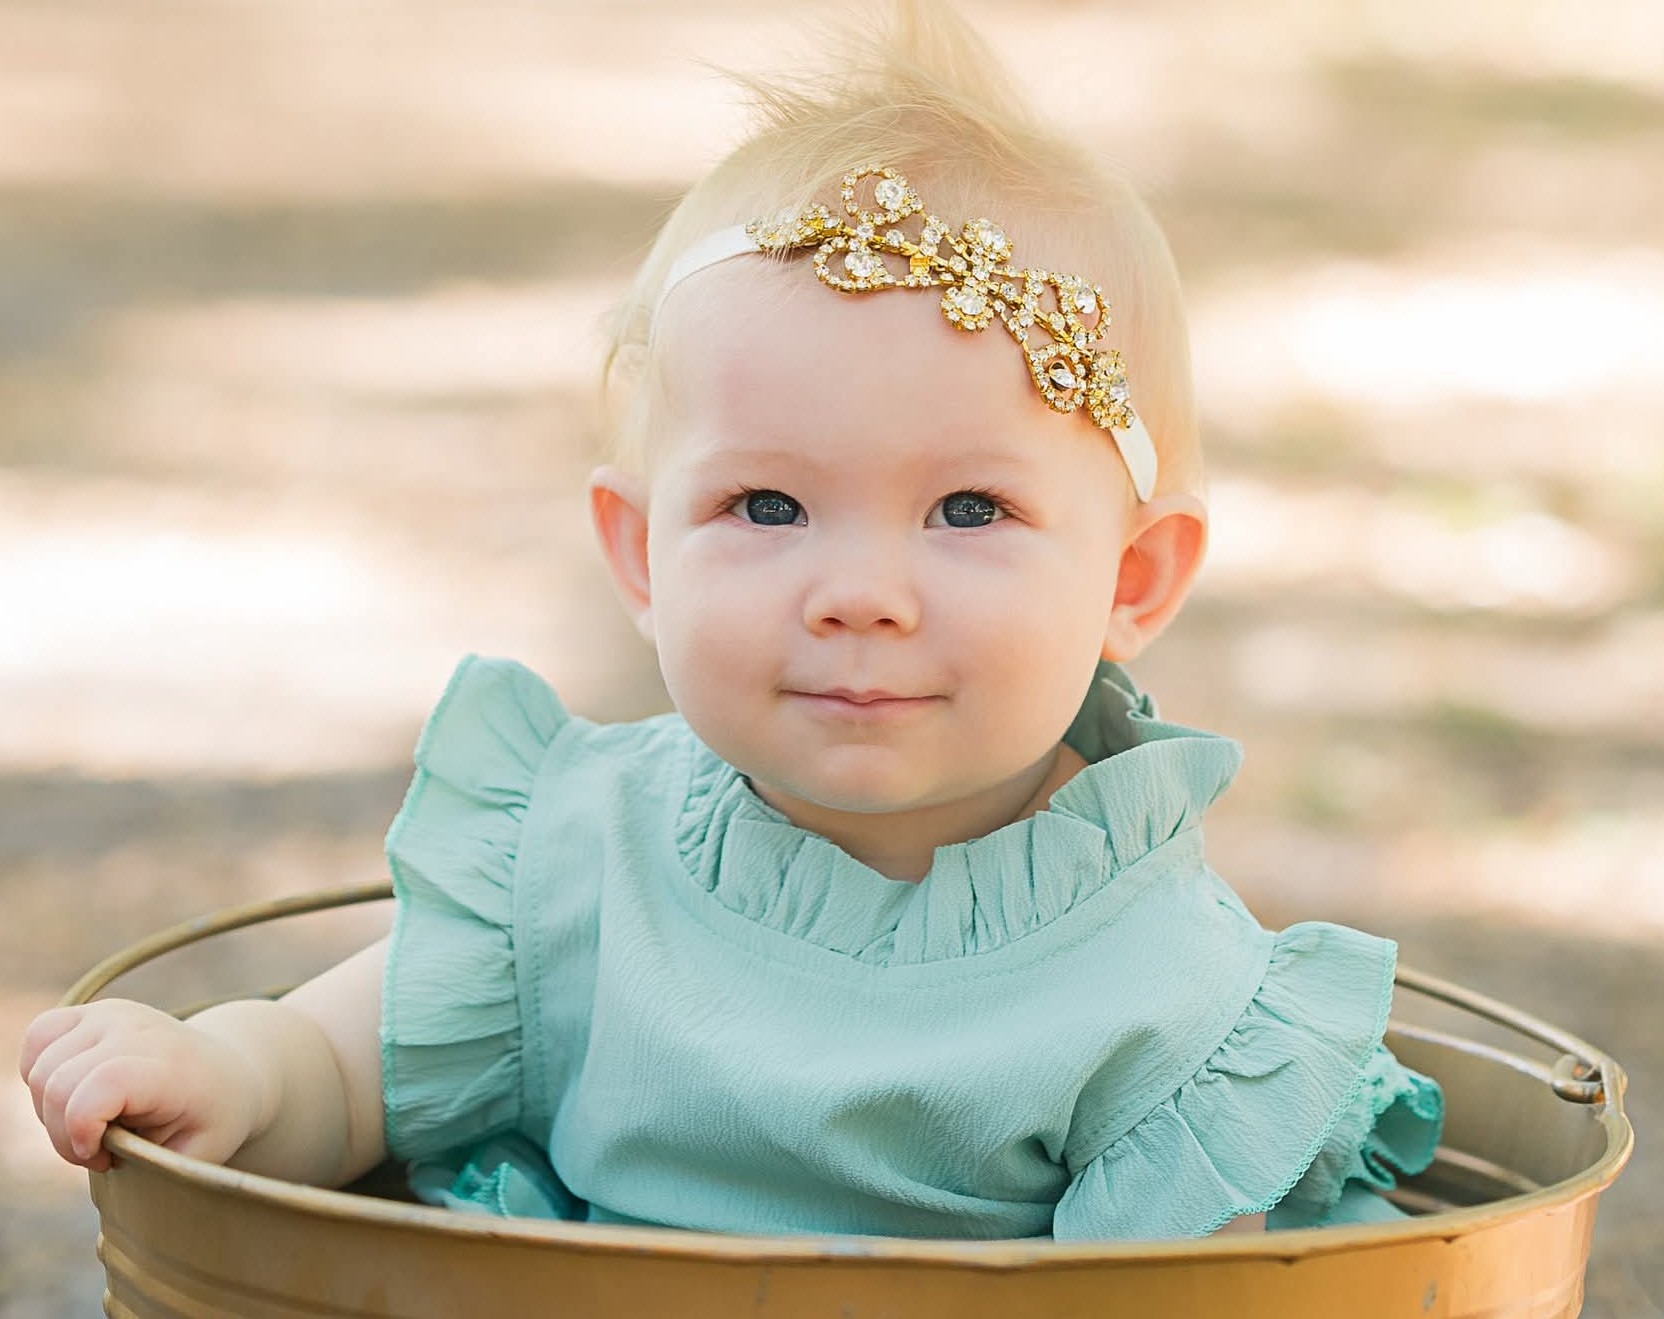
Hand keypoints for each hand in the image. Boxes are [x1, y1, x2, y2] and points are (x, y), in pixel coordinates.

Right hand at [20, 1000, 263, 1172]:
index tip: (103, 1157)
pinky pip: (37, 1037)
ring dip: (50, 1111)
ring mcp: (111, 1014)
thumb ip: (146, 1164)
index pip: (102, 1085)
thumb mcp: (194, 1157)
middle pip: (56, 1085)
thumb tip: (100, 1155)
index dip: (81, 1130)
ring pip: (38, 1069)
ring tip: (92, 1124)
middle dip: (63, 1135)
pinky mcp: (92, 1011)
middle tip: (101, 1151)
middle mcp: (137, 1030)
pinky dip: (38, 1074)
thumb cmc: (209, 1121)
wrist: (227, 1073)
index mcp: (169, 1067)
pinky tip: (72, 1094)